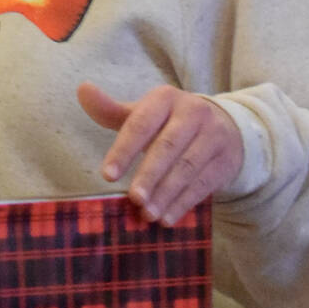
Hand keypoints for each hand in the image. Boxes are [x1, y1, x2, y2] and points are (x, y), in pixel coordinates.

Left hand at [77, 82, 241, 225]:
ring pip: (187, 167)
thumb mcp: (143, 113)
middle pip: (167, 146)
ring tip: (148, 214)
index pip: (141, 124)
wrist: (223, 127)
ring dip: (166, 194)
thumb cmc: (168, 123)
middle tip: (134, 199)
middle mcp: (193, 112)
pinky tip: (167, 218)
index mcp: (165, 98)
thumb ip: (111, 110)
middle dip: (149, 175)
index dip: (124, 150)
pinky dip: (184, 203)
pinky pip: (204, 183)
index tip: (107, 176)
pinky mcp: (226, 159)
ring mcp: (214, 135)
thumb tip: (82, 89)